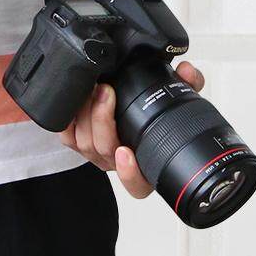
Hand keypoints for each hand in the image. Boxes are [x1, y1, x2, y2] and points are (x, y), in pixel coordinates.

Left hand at [59, 60, 206, 198]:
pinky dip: (70, 117)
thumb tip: (187, 71)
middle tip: (106, 92)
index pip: (138, 184)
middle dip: (102, 120)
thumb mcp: (176, 97)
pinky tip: (77, 98)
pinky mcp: (77, 141)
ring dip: (87, 113)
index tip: (126, 152)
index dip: (130, 173)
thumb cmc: (152, 113)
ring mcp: (96, 153)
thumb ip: (186, 85)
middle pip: (104, 151)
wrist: (128, 104)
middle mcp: (118, 163)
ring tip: (95, 87)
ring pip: (85, 142)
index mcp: (145, 164)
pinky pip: (67, 135)